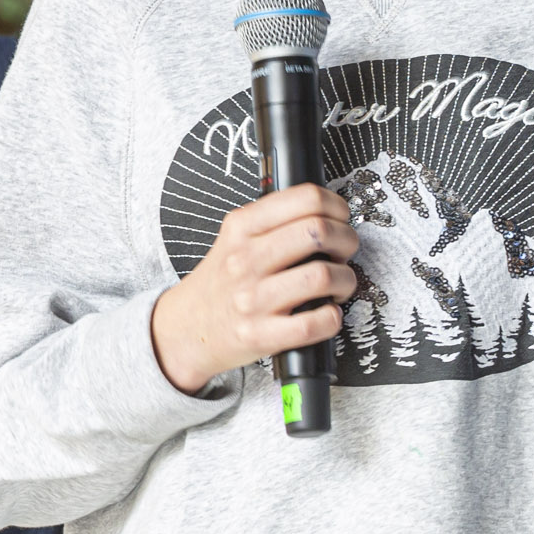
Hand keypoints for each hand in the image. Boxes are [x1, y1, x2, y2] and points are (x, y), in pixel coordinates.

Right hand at [149, 183, 356, 391]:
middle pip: (318, 232)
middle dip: (347, 239)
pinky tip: (327, 312)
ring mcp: (253, 299)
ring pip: (322, 276)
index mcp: (242, 228)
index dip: (336, 205)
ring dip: (345, 279)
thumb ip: (273, 222)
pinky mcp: (261, 334)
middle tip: (345, 250)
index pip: (304, 198)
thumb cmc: (219, 284)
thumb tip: (326, 213)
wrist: (186, 329)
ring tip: (339, 283)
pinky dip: (333, 318)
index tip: (341, 217)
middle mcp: (246, 260)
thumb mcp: (234, 239)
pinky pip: (314, 323)